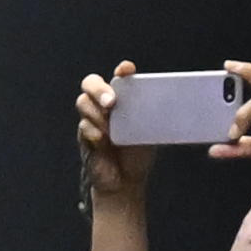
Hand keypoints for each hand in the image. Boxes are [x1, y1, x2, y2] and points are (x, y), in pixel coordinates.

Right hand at [74, 60, 154, 197]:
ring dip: (96, 113)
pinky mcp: (85, 138)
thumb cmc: (138, 152)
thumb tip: (166, 104)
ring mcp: (92, 120)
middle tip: (111, 102)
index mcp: (121, 99)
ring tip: (109, 128)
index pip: (119, 78)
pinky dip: (93, 132)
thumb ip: (151, 116)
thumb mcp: (148, 131)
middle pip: (90, 83)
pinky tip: (104, 141)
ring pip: (83, 103)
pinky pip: (83, 127)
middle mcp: (104, 106)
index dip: (122, 71)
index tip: (127, 70)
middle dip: (99, 90)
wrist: (126, 180)